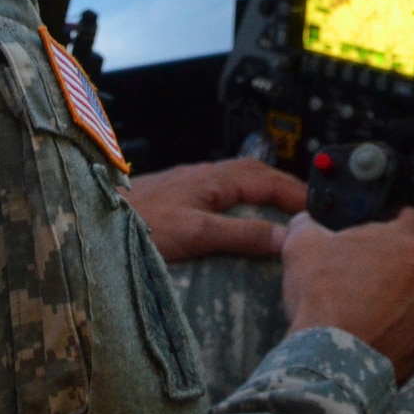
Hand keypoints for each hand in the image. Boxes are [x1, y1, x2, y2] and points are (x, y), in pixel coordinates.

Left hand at [123, 157, 306, 262]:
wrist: (93, 222)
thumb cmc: (139, 225)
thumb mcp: (196, 233)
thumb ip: (241, 235)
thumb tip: (285, 237)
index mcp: (214, 178)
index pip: (268, 179)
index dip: (296, 193)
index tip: (321, 210)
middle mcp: (205, 176)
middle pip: (256, 175)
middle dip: (285, 188)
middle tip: (310, 209)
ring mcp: (191, 186)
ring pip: (239, 183)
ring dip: (265, 193)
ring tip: (285, 214)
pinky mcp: (179, 199)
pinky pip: (223, 194)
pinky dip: (244, 203)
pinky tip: (242, 220)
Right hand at [281, 208, 413, 382]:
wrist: (328, 360)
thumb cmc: (320, 295)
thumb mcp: (302, 245)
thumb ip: (309, 224)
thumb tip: (306, 221)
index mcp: (409, 245)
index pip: (411, 220)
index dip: (390, 224)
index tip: (373, 236)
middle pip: (412, 264)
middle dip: (390, 268)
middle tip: (359, 279)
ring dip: (397, 304)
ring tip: (365, 315)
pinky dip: (398, 334)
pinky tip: (372, 337)